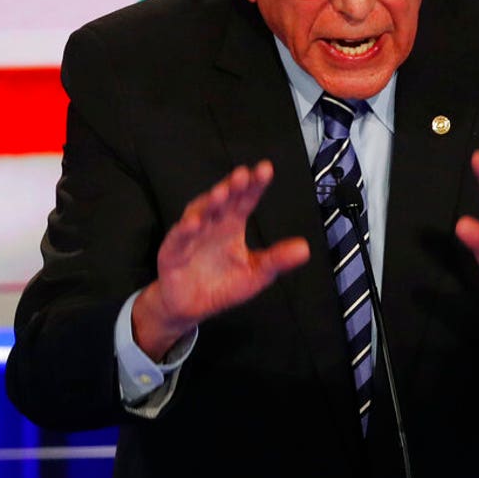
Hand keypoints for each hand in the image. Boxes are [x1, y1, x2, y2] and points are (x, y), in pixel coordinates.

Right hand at [134, 160, 309, 359]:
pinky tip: (194, 224)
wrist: (191, 307)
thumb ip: (277, 260)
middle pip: (222, 200)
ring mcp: (191, 236)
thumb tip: (305, 248)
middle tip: (243, 175)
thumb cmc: (222, 285)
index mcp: (232, 225)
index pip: (245, 200)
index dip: (254, 185)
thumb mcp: (256, 273)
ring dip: (209, 202)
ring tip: (222, 193)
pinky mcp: (173, 252)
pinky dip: (184, 230)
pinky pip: (178, 239)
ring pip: (199, 213)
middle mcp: (212, 225)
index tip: (265, 170)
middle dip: (232, 186)